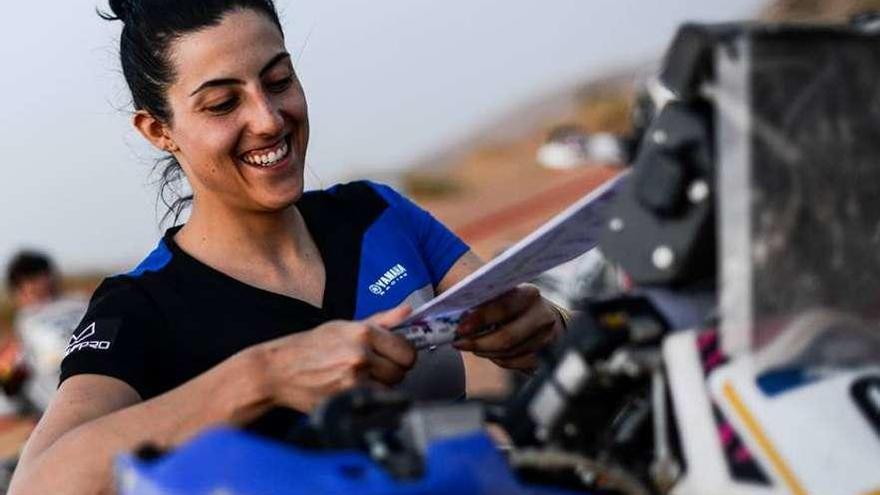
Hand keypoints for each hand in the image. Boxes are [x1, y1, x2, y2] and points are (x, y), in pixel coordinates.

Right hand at [258, 304, 415, 411]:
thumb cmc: (311, 347)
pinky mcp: (347, 398)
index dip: (402, 354)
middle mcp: (361, 354)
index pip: (407, 350)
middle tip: (373, 367)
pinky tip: (353, 389)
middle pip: (402, 371)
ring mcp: (355, 378)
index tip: (393, 356)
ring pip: (390, 387)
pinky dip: (370, 397)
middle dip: (391, 370)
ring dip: (381, 385)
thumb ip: (381, 321)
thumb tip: (407, 311)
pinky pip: (376, 401)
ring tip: (359, 377)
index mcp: (363, 332)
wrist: (279, 370)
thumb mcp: (344, 326)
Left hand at [453, 285, 562, 371]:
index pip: (503, 307)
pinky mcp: (544, 355)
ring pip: (509, 353)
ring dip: (485, 352)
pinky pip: (515, 364)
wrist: (544, 315)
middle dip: (479, 342)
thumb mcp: (502, 293)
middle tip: (459, 343)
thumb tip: (452, 311)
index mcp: (529, 294)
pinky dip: (498, 360)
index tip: (460, 329)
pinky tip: (490, 352)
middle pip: (507, 337)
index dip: (479, 319)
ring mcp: (545, 337)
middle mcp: (542, 315)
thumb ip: (483, 298)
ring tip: (472, 345)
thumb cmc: (513, 303)